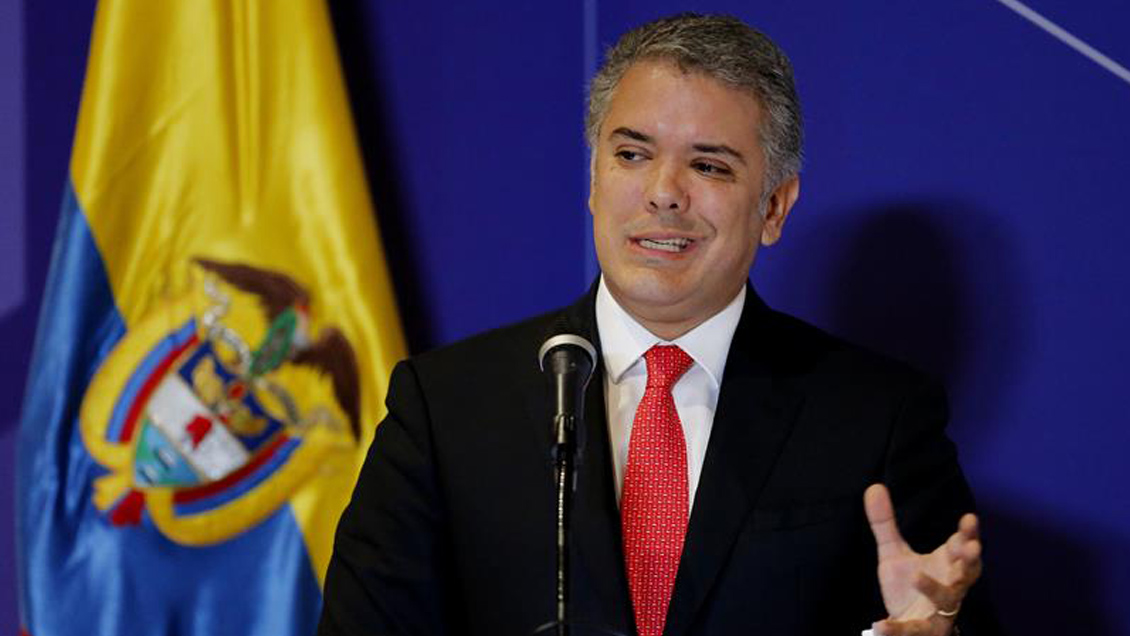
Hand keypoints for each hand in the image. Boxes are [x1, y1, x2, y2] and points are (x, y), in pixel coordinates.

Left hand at [864, 484, 981, 635]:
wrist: (907, 623)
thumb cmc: (910, 586)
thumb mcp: (894, 554)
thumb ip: (885, 524)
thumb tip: (873, 487)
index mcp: (947, 565)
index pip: (962, 546)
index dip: (968, 534)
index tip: (969, 519)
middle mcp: (951, 586)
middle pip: (966, 573)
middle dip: (969, 561)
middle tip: (970, 547)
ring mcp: (940, 611)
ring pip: (946, 601)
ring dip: (934, 588)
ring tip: (917, 577)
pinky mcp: (923, 631)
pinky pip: (913, 630)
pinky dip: (896, 629)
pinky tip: (879, 624)